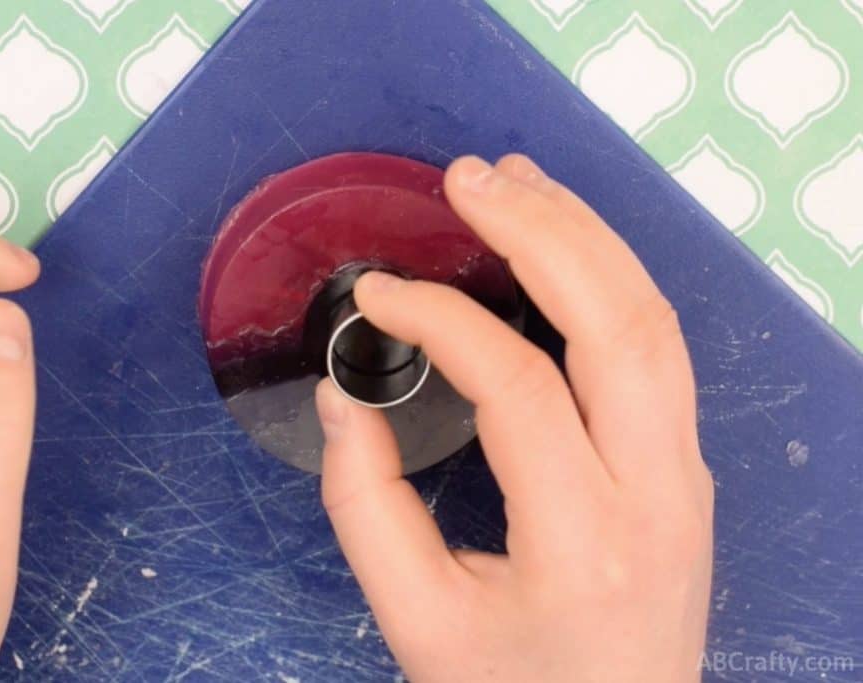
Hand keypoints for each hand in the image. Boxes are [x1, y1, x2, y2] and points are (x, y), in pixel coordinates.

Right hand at [316, 155, 713, 681]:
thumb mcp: (416, 621)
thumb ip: (363, 505)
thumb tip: (344, 391)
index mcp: (584, 543)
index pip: (517, 387)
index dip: (439, 320)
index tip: (375, 296)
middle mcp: (658, 493)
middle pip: (618, 325)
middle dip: (539, 232)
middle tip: (465, 178)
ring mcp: (686, 472)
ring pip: (654, 320)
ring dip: (583, 235)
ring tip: (513, 182)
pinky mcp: (683, 461)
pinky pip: (655, 345)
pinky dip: (607, 275)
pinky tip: (559, 240)